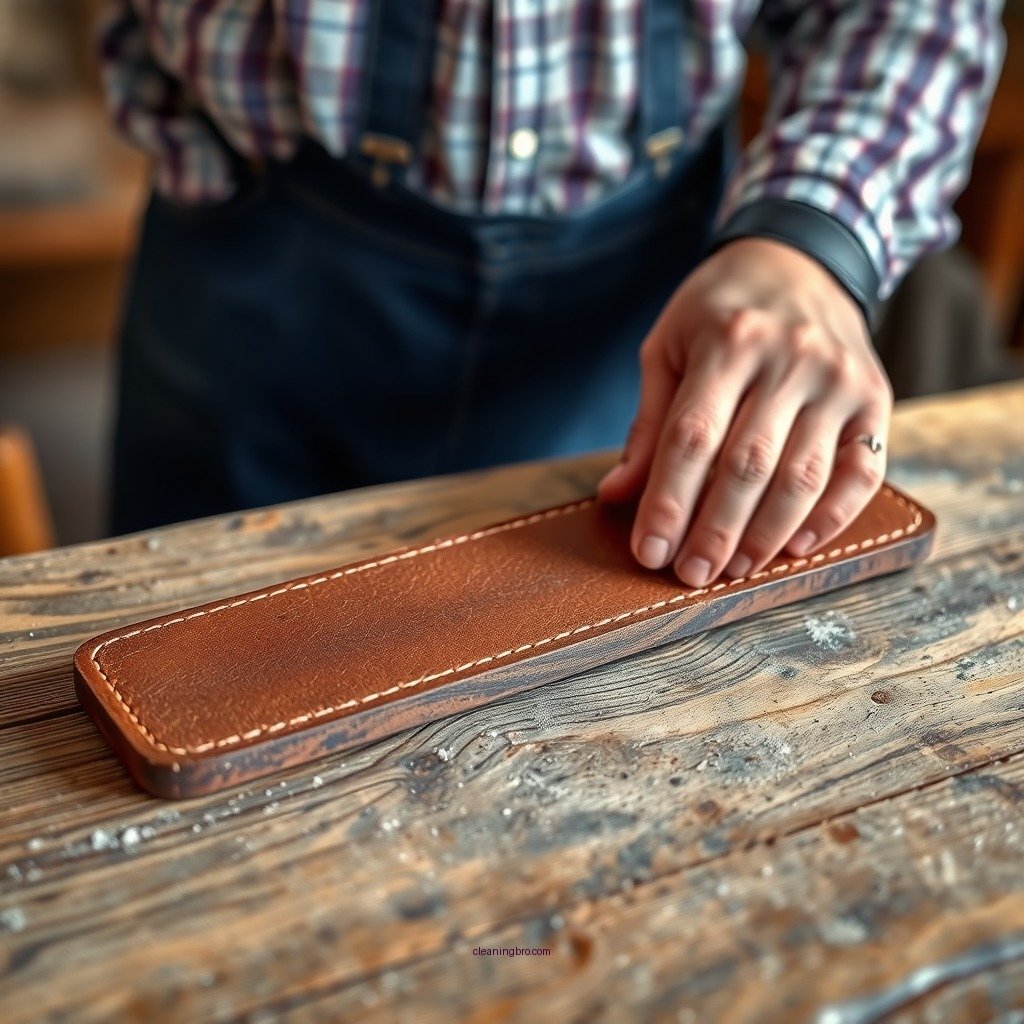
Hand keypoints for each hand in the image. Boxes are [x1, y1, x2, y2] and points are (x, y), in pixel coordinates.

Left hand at [597, 236, 892, 586]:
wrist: (800, 259)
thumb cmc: (719, 311)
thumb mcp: (668, 347)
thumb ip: (648, 422)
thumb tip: (617, 494)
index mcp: (729, 341)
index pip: (692, 437)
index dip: (668, 501)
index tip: (649, 551)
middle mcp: (791, 358)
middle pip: (747, 464)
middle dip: (714, 530)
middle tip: (690, 575)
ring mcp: (839, 379)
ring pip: (803, 476)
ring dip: (765, 535)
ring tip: (734, 570)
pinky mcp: (875, 399)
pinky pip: (861, 473)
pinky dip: (831, 518)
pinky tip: (795, 547)